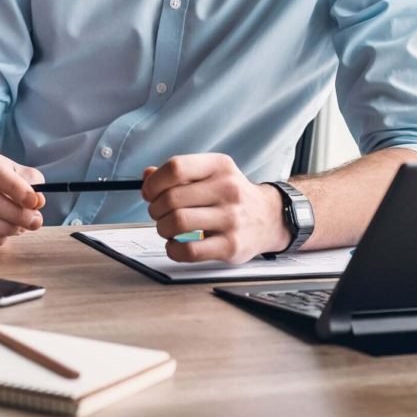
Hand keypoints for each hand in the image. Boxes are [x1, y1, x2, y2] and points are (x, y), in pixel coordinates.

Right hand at [0, 146, 45, 250]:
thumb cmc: (4, 177)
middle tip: (34, 220)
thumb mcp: (21, 172)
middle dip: (15, 213)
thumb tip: (37, 202)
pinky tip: (5, 234)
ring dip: (5, 227)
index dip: (14, 187)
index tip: (34, 201)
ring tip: (21, 226)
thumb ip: (32, 183)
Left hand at [141, 153, 288, 263]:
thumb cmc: (232, 195)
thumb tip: (147, 177)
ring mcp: (231, 218)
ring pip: (177, 223)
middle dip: (155, 209)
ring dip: (162, 228)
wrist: (270, 217)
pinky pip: (189, 250)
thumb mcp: (211, 174)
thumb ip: (179, 173)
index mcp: (219, 166)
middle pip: (171, 198)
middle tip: (158, 213)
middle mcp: (228, 189)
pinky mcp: (231, 246)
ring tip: (167, 228)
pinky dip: (173, 249)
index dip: (154, 182)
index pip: (176, 167)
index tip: (149, 192)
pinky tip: (175, 245)